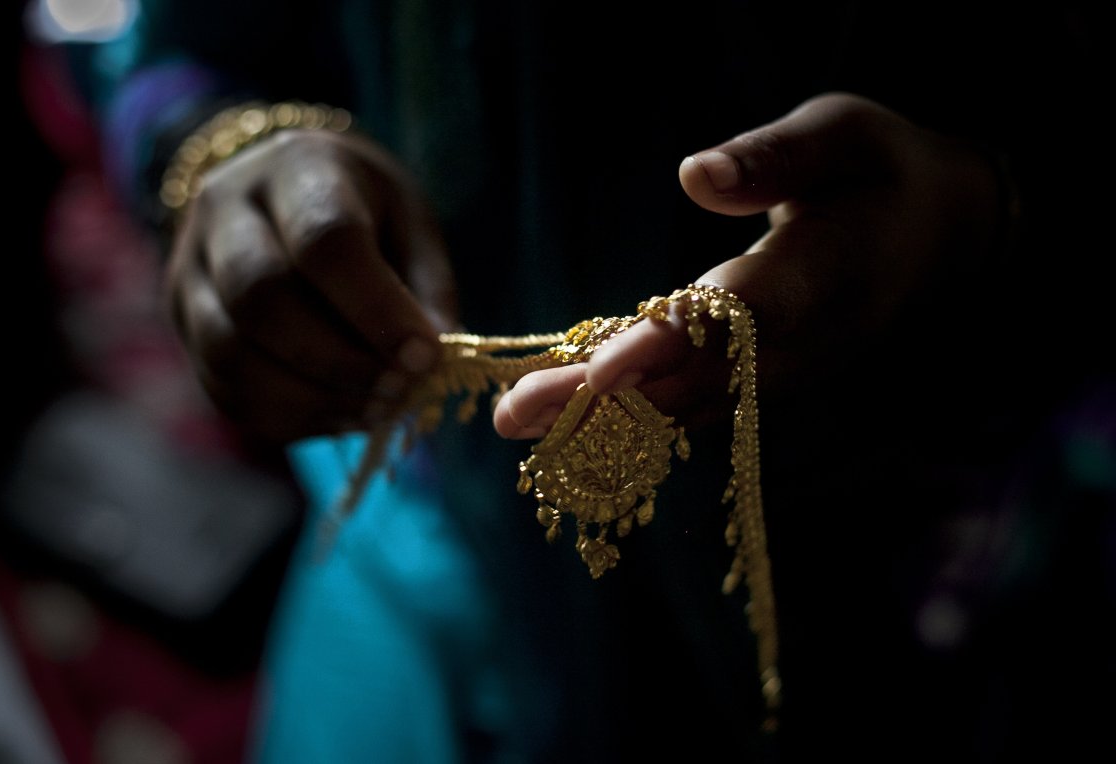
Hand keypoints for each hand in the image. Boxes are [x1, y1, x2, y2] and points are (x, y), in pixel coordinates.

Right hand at [166, 127, 457, 443]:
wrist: (280, 192)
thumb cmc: (363, 210)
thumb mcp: (410, 224)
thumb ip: (425, 289)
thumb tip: (434, 362)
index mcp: (297, 167)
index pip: (323, 240)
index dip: (375, 309)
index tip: (424, 356)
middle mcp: (225, 208)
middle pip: (261, 297)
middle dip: (338, 362)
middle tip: (397, 392)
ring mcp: (189, 266)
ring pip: (230, 351)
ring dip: (310, 398)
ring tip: (373, 411)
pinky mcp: (182, 321)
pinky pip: (222, 386)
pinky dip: (285, 416)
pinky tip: (337, 415)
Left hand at [493, 92, 1003, 438]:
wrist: (934, 234)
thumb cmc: (879, 170)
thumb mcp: (843, 135)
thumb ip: (776, 157)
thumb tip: (695, 175)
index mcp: (820, 273)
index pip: (736, 319)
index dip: (670, 346)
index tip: (602, 372)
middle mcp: (798, 343)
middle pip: (692, 378)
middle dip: (601, 401)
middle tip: (513, 415)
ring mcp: (782, 372)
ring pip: (687, 405)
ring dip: (603, 420)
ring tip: (518, 423)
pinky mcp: (764, 380)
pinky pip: (696, 406)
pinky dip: (634, 418)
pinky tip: (568, 423)